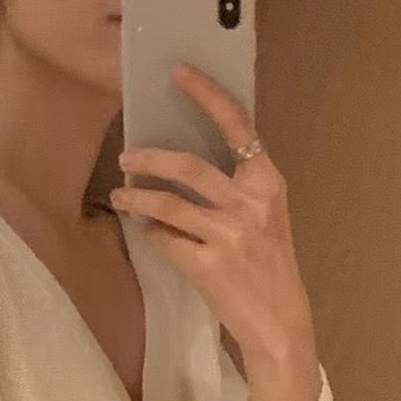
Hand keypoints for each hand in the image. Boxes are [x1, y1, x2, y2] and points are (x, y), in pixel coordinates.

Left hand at [109, 61, 316, 370]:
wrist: (279, 325)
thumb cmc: (269, 271)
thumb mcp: (267, 221)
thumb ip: (239, 191)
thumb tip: (189, 166)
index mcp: (269, 185)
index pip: (238, 126)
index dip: (207, 96)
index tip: (179, 75)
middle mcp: (251, 205)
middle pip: (189, 166)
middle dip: (150, 158)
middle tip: (127, 157)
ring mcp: (229, 236)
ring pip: (169, 204)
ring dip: (137, 197)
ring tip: (120, 194)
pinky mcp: (207, 266)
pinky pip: (166, 240)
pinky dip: (152, 233)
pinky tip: (146, 231)